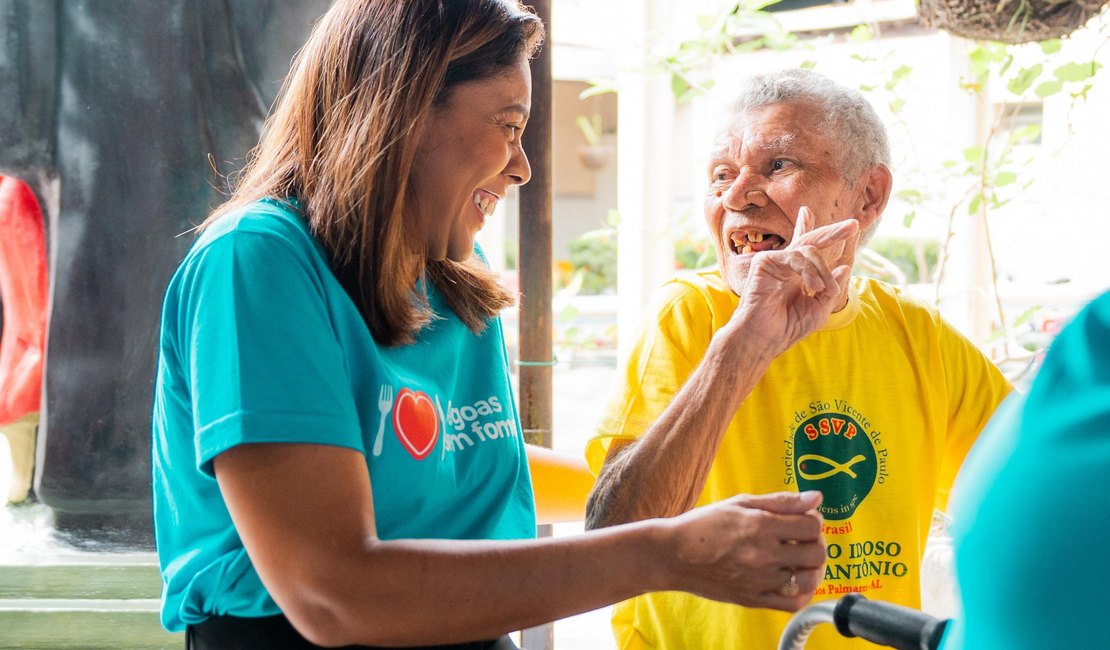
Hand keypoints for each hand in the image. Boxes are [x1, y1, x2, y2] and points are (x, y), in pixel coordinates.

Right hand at [662, 491, 825, 611]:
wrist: (673, 555)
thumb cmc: (704, 524)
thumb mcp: (740, 503)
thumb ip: (780, 501)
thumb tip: (816, 498)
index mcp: (760, 526)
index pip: (812, 526)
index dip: (813, 520)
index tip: (802, 520)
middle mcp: (763, 554)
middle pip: (816, 553)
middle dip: (815, 543)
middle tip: (801, 540)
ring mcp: (759, 580)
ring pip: (809, 579)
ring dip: (811, 569)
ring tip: (798, 560)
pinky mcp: (753, 599)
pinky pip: (792, 603)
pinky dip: (801, 592)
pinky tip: (793, 580)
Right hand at [730, 207, 857, 355]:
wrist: (764, 338)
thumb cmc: (787, 327)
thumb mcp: (819, 308)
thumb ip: (831, 288)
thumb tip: (845, 267)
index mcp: (794, 273)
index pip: (803, 245)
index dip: (808, 227)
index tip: (808, 212)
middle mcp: (784, 264)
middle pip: (810, 240)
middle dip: (833, 233)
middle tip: (854, 225)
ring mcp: (773, 261)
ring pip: (809, 250)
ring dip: (822, 270)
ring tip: (824, 289)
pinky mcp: (764, 262)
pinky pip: (797, 257)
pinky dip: (810, 271)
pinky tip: (813, 287)